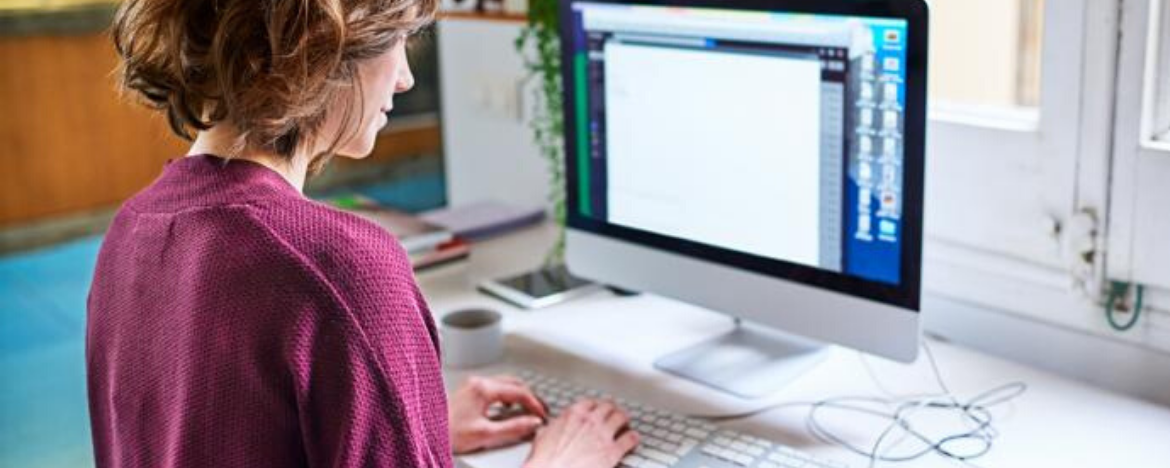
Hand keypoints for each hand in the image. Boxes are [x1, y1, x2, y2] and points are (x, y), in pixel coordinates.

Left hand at [448, 375, 547, 453]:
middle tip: (540, 411)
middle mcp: (478, 382)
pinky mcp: (468, 391)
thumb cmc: (448, 433)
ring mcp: (472, 385)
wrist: (424, 432)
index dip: (535, 404)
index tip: (543, 416)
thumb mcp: (485, 435)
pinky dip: (507, 396)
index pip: (519, 391)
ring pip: (505, 384)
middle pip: (514, 383)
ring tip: (528, 410)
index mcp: (483, 389)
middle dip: (530, 397)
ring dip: (519, 395)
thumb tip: (533, 423)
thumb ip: (513, 428)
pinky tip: (507, 408)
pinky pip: (495, 387)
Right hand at [523, 399, 639, 467]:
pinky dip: (633, 438)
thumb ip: (550, 429)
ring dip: (625, 420)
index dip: (596, 406)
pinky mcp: (612, 452)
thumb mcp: (542, 437)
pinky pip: (630, 439)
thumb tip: (548, 429)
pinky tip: (633, 440)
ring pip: (621, 417)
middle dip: (612, 410)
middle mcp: (590, 421)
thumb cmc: (544, 461)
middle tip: (615, 414)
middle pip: (608, 407)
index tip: (598, 409)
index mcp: (573, 415)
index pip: (590, 403)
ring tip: (626, 423)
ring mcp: (603, 435)